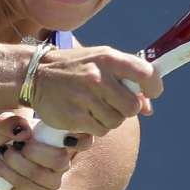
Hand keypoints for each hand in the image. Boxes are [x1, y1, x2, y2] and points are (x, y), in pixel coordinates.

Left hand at [0, 110, 93, 189]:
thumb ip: (8, 122)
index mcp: (60, 138)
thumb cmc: (2, 141)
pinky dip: (7, 172)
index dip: (81, 139)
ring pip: (42, 175)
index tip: (62, 136)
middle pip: (61, 160)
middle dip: (35, 151)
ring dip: (17, 162)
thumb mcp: (0, 127)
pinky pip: (26, 186)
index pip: (85, 140)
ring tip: (3, 152)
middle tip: (16, 144)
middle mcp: (62, 159)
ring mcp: (52, 180)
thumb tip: (25, 132)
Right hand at [29, 46, 162, 135]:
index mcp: (108, 58)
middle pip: (132, 106)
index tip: (151, 92)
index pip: (146, 74)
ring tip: (95, 106)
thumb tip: (149, 107)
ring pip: (116, 122)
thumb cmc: (76, 67)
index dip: (154, 87)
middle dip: (127, 108)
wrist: (35, 74)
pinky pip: (99, 131)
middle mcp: (97, 77)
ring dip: (110, 119)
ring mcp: (85, 98)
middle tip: (114, 102)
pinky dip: (96, 127)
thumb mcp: (101, 62)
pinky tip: (84, 114)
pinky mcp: (74, 117)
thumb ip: (127, 79)